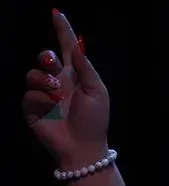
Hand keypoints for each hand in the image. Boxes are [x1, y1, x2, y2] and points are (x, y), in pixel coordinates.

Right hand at [22, 10, 109, 167]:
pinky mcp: (33, 109)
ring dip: (43, 80)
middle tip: (52, 65)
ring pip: (33, 73)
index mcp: (76, 76)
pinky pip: (29, 94)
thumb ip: (86, 67)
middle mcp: (59, 82)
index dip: (62, 30)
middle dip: (46, 57)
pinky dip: (40, 98)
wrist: (83, 148)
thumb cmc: (94, 122)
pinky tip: (51, 108)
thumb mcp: (97, 92)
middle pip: (45, 56)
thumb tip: (78, 44)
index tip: (56, 13)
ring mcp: (45, 96)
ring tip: (56, 94)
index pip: (67, 47)